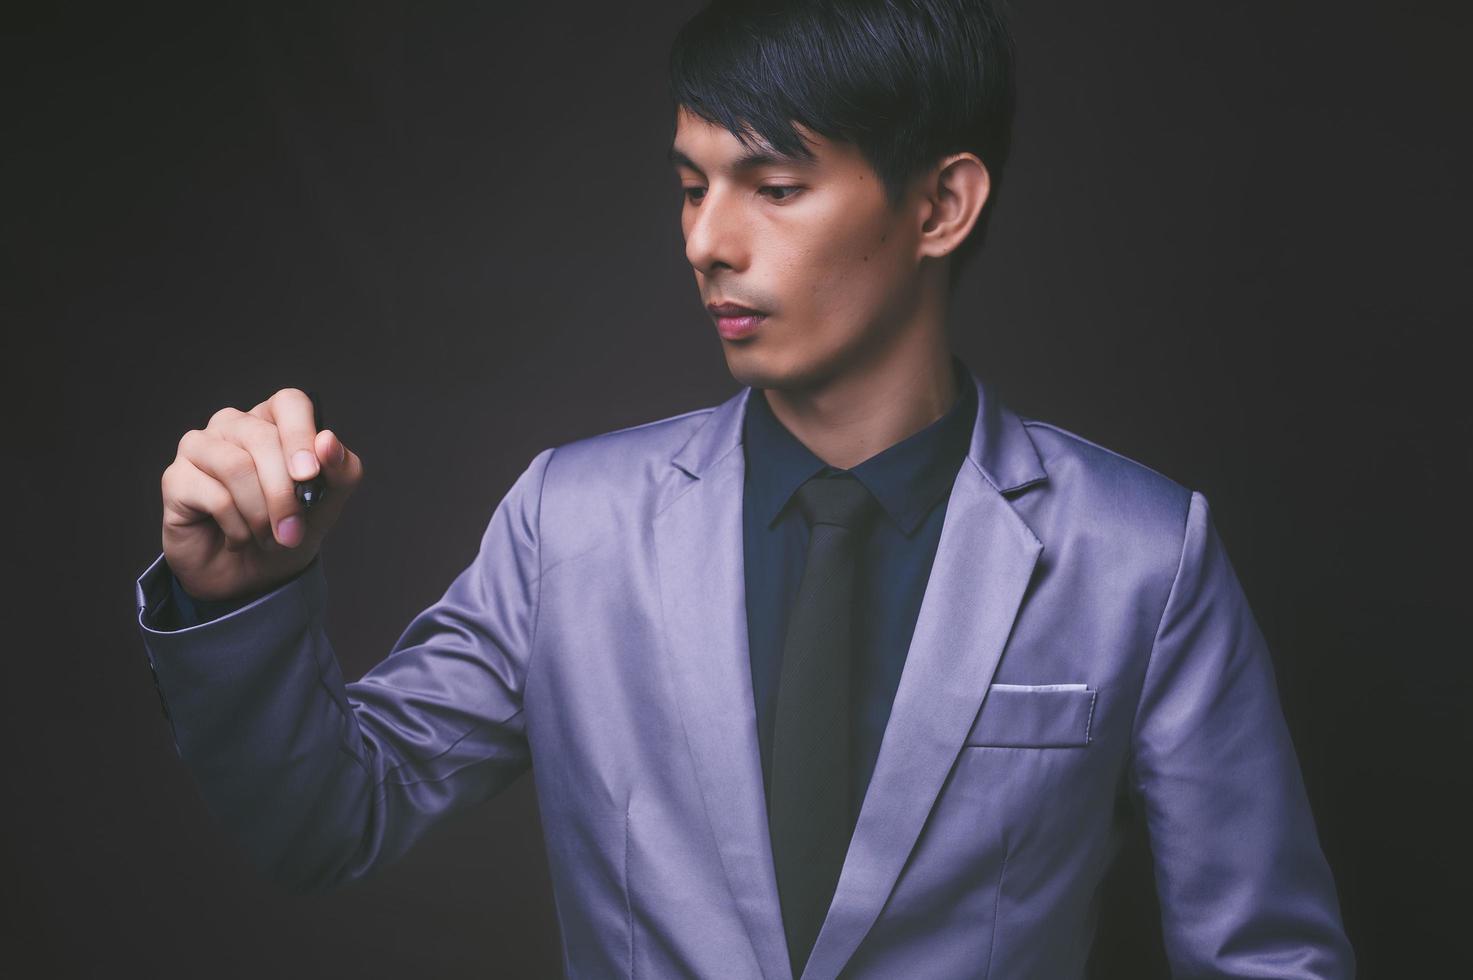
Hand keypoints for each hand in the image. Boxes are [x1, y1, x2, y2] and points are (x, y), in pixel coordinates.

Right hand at [160, 387, 363, 601]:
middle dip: (284, 494)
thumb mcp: (328, 502)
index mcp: (273, 420)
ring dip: (260, 514)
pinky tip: (238, 538)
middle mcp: (233, 425)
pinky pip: (215, 496)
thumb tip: (328, 441)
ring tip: (267, 538)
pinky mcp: (176, 477)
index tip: (309, 475)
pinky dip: (237, 528)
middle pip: (263, 438)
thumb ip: (341, 470)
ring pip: (236, 466)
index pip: (289, 402)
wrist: (252, 575)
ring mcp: (199, 447)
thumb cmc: (287, 528)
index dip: (300, 435)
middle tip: (292, 532)